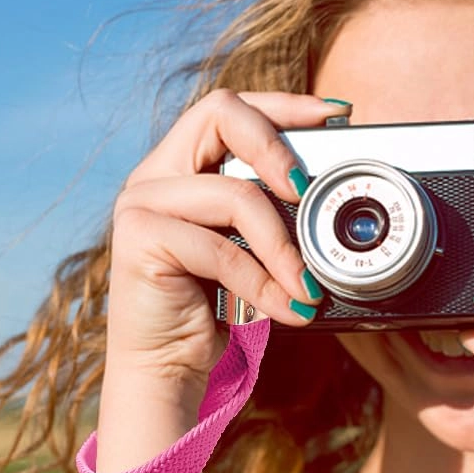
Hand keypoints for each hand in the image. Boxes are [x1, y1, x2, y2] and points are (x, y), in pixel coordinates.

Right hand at [106, 91, 344, 396]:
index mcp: (180, 164)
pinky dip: (264, 284)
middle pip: (219, 112)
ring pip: (233, 193)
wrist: (165, 369)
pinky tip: (287, 311)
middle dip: (276, 145)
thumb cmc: (214, 308)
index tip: (336, 115)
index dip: (283, 103)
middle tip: (308, 191)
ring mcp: (140, 201)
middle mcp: (155, 172)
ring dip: (284, 245)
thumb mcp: (250, 248)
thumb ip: (270, 212)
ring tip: (310, 286)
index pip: (229, 106)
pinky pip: (220, 249)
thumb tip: (334, 191)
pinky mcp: (137, 238)